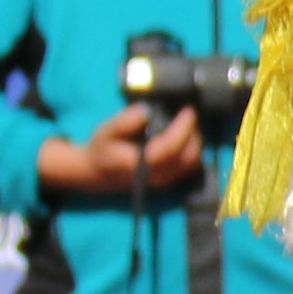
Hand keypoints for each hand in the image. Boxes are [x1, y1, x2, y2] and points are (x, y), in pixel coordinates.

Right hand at [36, 104, 203, 200]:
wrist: (98, 173)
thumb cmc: (103, 149)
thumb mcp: (106, 131)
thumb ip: (124, 122)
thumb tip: (146, 112)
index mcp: (140, 166)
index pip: (169, 149)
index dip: (182, 129)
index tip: (188, 110)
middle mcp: (156, 178)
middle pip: (187, 157)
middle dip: (192, 133)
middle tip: (189, 114)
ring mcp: (164, 182)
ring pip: (192, 163)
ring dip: (194, 141)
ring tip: (187, 123)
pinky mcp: (169, 182)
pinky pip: (190, 167)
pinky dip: (193, 150)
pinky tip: (185, 136)